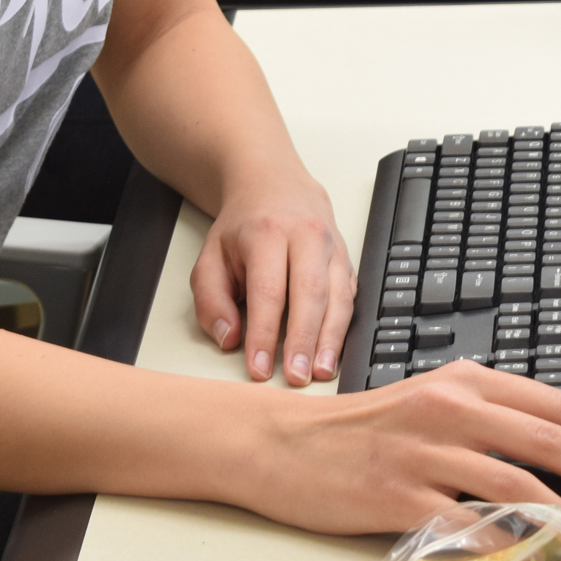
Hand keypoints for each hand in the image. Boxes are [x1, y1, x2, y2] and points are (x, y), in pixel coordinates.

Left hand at [191, 155, 355, 388]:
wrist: (274, 183)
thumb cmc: (243, 227)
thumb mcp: (209, 256)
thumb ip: (210, 301)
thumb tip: (229, 339)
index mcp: (267, 233)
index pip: (268, 291)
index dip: (263, 334)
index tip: (258, 369)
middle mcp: (306, 234)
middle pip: (310, 293)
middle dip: (304, 340)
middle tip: (297, 377)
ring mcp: (331, 244)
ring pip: (338, 295)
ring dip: (331, 338)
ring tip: (322, 372)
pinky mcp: (346, 257)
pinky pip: (351, 294)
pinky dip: (345, 325)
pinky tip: (336, 350)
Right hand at [240, 358, 560, 542]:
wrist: (288, 443)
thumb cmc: (364, 428)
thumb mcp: (435, 404)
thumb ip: (491, 421)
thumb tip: (557, 456)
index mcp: (470, 381)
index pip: (560, 405)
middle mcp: (455, 408)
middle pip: (554, 441)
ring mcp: (428, 452)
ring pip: (522, 487)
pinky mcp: (400, 495)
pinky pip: (467, 525)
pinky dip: (507, 547)